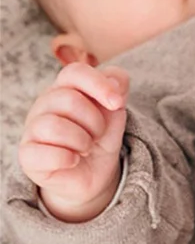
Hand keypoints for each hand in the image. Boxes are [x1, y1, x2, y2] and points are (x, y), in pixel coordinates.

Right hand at [18, 63, 128, 222]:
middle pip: (69, 100)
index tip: (118, 103)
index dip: (99, 85)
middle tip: (98, 134)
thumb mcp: (116, 108)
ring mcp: (32, 128)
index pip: (75, 72)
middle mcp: (44, 103)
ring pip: (53, 126)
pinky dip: (68, 159)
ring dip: (82, 141)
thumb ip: (118, 85)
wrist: (93, 171)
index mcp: (66, 86)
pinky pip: (45, 153)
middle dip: (95, 121)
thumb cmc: (101, 133)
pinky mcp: (27, 154)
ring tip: (86, 147)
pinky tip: (73, 160)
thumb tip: (114, 84)